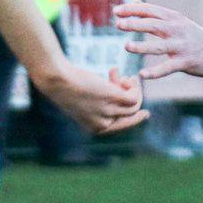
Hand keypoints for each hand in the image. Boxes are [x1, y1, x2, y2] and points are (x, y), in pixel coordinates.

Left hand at [34, 61, 148, 135]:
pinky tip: (119, 74)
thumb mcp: (83, 102)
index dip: (133, 118)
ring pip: (134, 105)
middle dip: (134, 97)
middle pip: (131, 114)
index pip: (121, 126)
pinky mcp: (114, 97)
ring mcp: (109, 111)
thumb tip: (121, 96)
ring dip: (133, 88)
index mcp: (96, 129)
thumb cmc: (66, 88)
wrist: (57, 80)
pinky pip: (133, 95)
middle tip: (132, 81)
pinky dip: (133, 85)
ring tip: (126, 76)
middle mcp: (104, 124)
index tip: (145, 112)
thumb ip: (99, 104)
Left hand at [115, 1, 202, 79]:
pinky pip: (168, 68)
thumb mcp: (176, 20)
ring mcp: (182, 47)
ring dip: (142, 46)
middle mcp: (177, 30)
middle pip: (153, 25)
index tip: (115, 10)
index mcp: (173, 18)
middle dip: (135, 24)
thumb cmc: (194, 35)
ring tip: (127, 46)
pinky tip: (142, 74)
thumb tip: (131, 2)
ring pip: (159, 46)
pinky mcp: (186, 62)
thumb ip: (153, 13)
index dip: (132, 10)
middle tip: (118, 24)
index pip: (150, 10)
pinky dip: (155, 72)